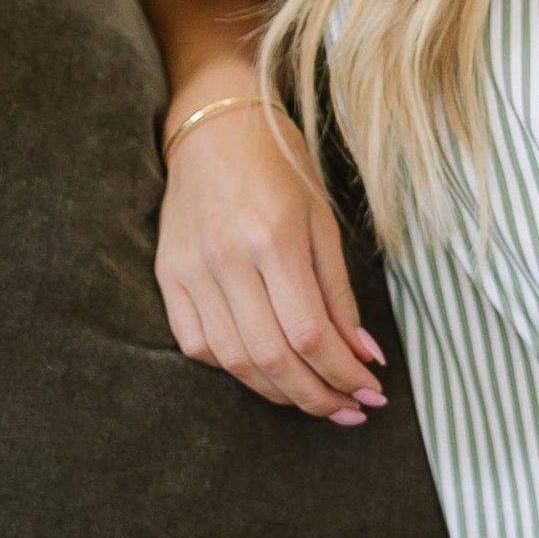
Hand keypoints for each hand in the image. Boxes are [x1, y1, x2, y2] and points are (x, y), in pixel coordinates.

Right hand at [156, 102, 387, 424]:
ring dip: (280, 392)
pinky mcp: (166, 277)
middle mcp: (227, 259)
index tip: (371, 393)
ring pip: (234, 361)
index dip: (344, 374)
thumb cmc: (280, 167)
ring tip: (316, 399)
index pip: (311, 334)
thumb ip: (340, 294)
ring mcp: (190, 270)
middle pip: (272, 358)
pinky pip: (197, 345)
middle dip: (318, 396)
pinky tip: (266, 371)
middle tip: (349, 410)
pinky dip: (235, 369)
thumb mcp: (324, 221)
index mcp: (274, 238)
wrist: (213, 127)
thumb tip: (364, 357)